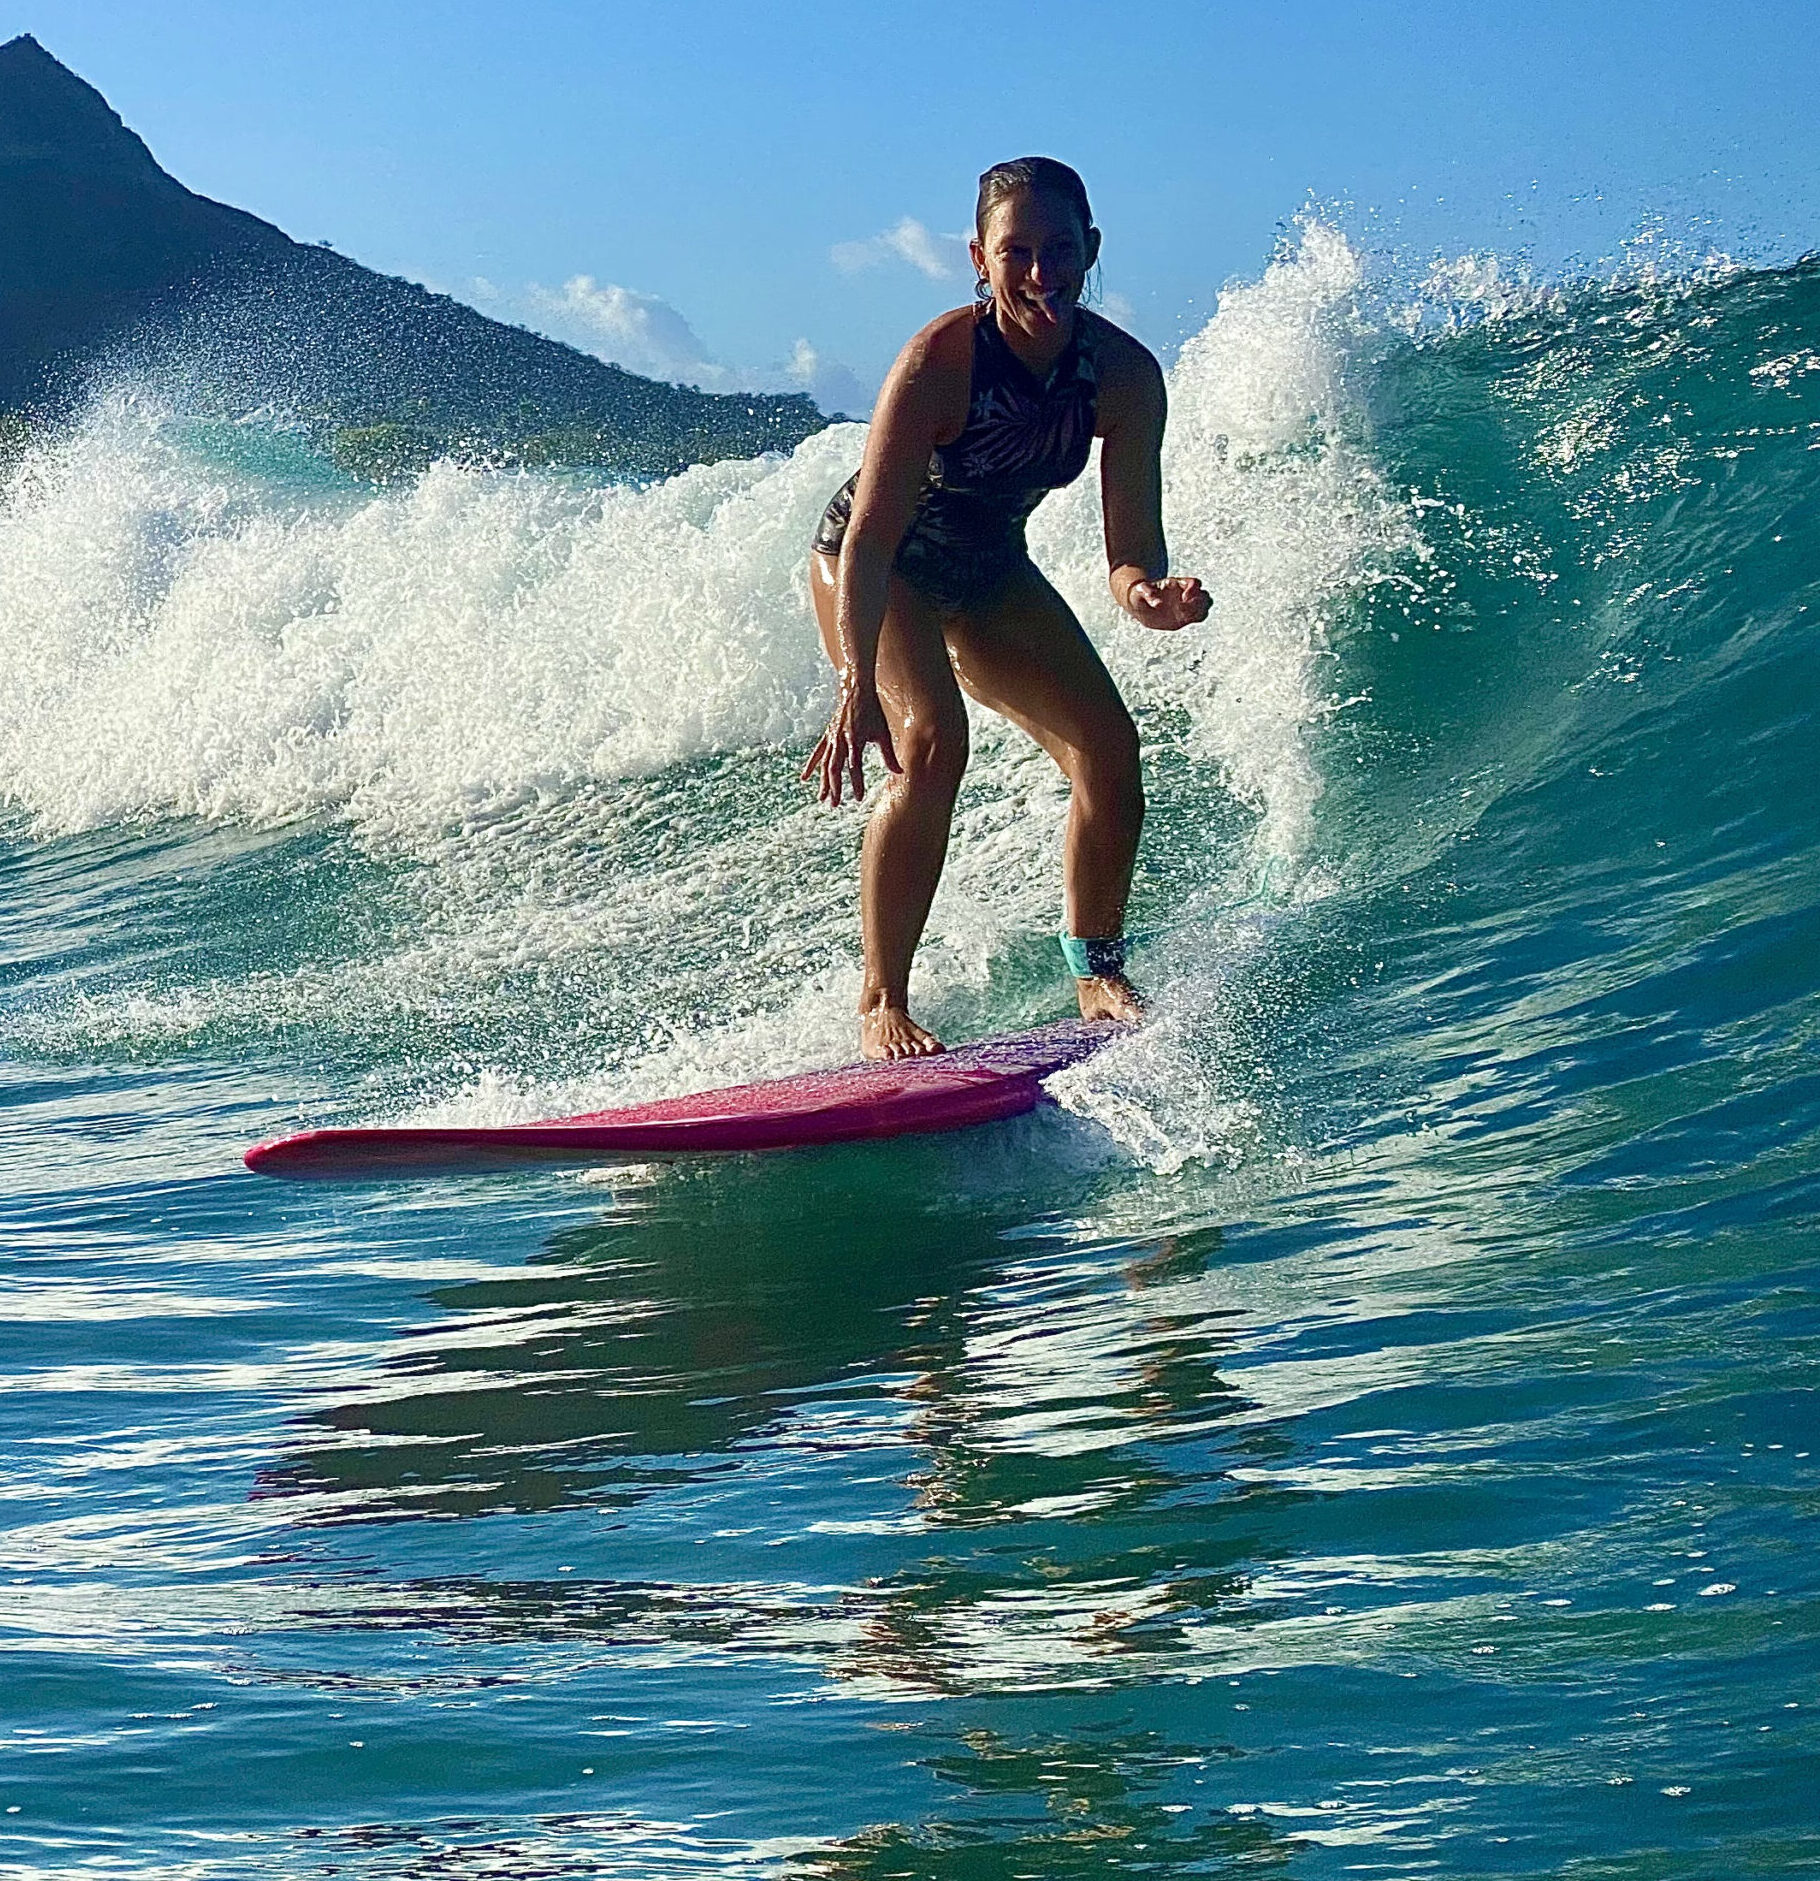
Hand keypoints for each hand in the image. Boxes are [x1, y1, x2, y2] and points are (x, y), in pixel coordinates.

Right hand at [801, 680, 900, 805]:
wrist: (856, 690)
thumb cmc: (872, 712)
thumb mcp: (882, 733)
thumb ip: (889, 755)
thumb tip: (899, 773)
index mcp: (855, 739)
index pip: (855, 766)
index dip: (856, 782)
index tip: (858, 798)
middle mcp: (841, 739)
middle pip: (835, 768)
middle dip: (834, 787)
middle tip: (835, 805)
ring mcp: (832, 737)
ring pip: (825, 763)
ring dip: (823, 781)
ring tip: (822, 798)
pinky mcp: (827, 735)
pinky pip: (817, 753)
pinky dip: (811, 766)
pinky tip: (805, 778)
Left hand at [1124, 575, 1209, 631]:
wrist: (1140, 605)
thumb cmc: (1141, 594)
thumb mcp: (1140, 591)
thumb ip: (1148, 594)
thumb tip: (1157, 603)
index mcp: (1177, 584)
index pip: (1194, 583)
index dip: (1193, 589)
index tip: (1184, 599)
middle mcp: (1185, 594)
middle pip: (1204, 595)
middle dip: (1199, 602)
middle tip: (1184, 609)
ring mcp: (1187, 605)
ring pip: (1204, 606)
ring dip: (1200, 611)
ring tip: (1186, 616)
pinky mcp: (1185, 617)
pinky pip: (1199, 616)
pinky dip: (1196, 618)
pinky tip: (1185, 620)